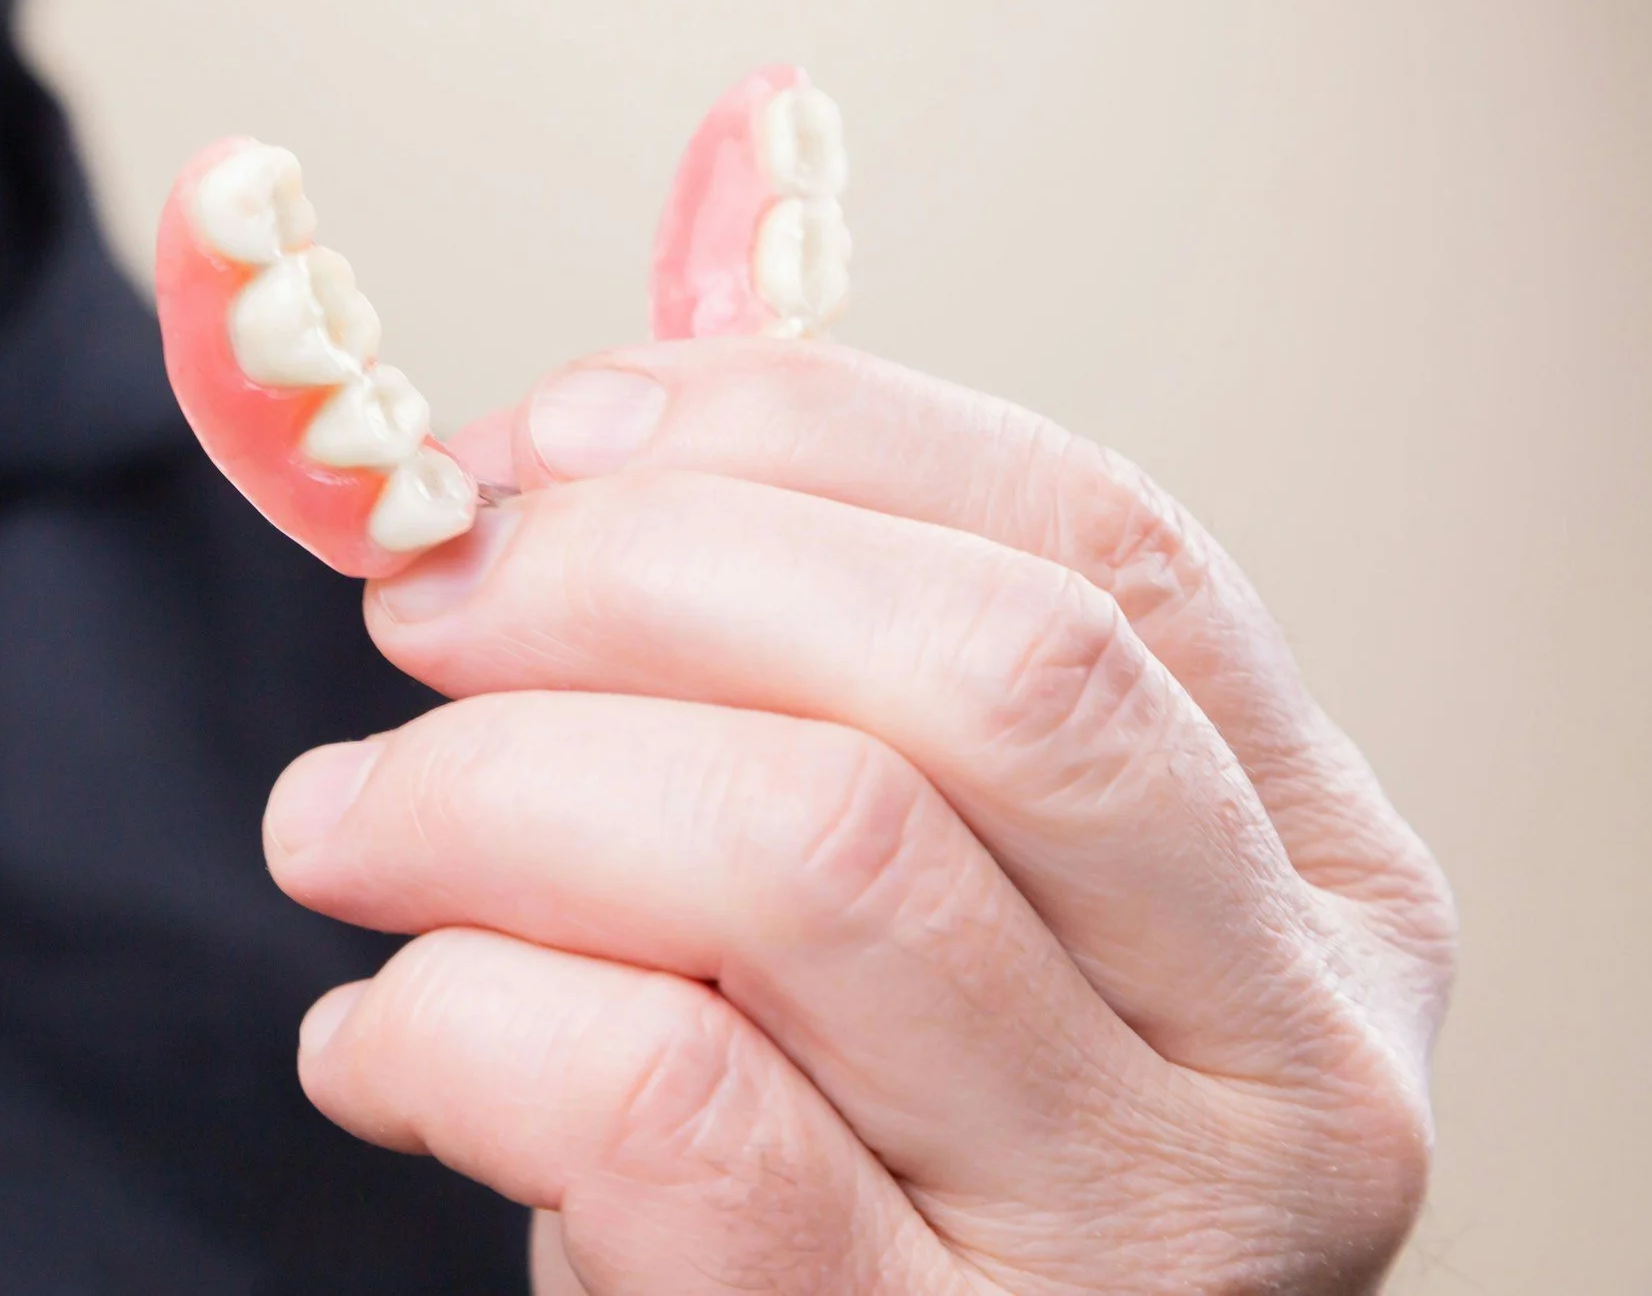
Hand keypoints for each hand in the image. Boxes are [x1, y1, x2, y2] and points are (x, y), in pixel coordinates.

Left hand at [262, 337, 1456, 1293]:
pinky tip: (375, 1041)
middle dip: (639, 575)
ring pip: (810, 854)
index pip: (1098, 541)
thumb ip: (811, 686)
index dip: (792, 436)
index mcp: (1310, 875)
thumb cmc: (841, 1157)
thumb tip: (559, 449)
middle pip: (987, 669)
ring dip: (489, 789)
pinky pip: (661, 1104)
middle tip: (422, 605)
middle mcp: (1286, 1052)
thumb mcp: (907, 911)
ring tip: (341, 828)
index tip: (547, 441)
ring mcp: (1134, 1239)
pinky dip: (453, 1017)